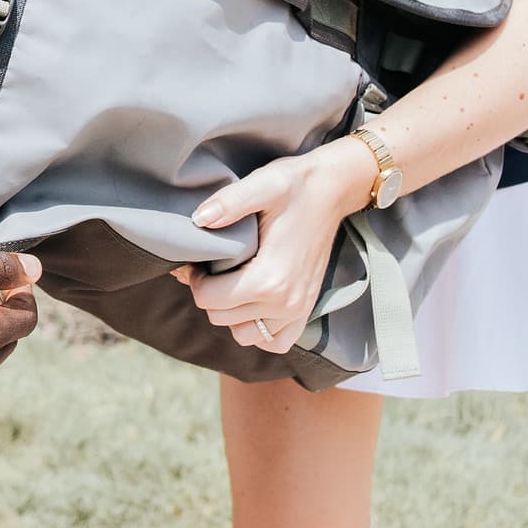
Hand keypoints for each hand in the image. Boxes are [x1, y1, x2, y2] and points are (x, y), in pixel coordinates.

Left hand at [176, 140, 379, 359]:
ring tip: (230, 285)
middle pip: (222, 318)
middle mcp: (285, 302)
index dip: (195, 280)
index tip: (198, 261)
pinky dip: (259, 331)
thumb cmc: (295, 186)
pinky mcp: (306, 309)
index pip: (210, 300)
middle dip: (209, 295)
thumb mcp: (262, 185)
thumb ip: (229, 203)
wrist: (332, 190)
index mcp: (270, 278)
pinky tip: (253, 305)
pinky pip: (276, 342)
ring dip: (231, 315)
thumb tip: (198, 220)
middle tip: (210, 269)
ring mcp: (298, 309)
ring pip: (245, 335)